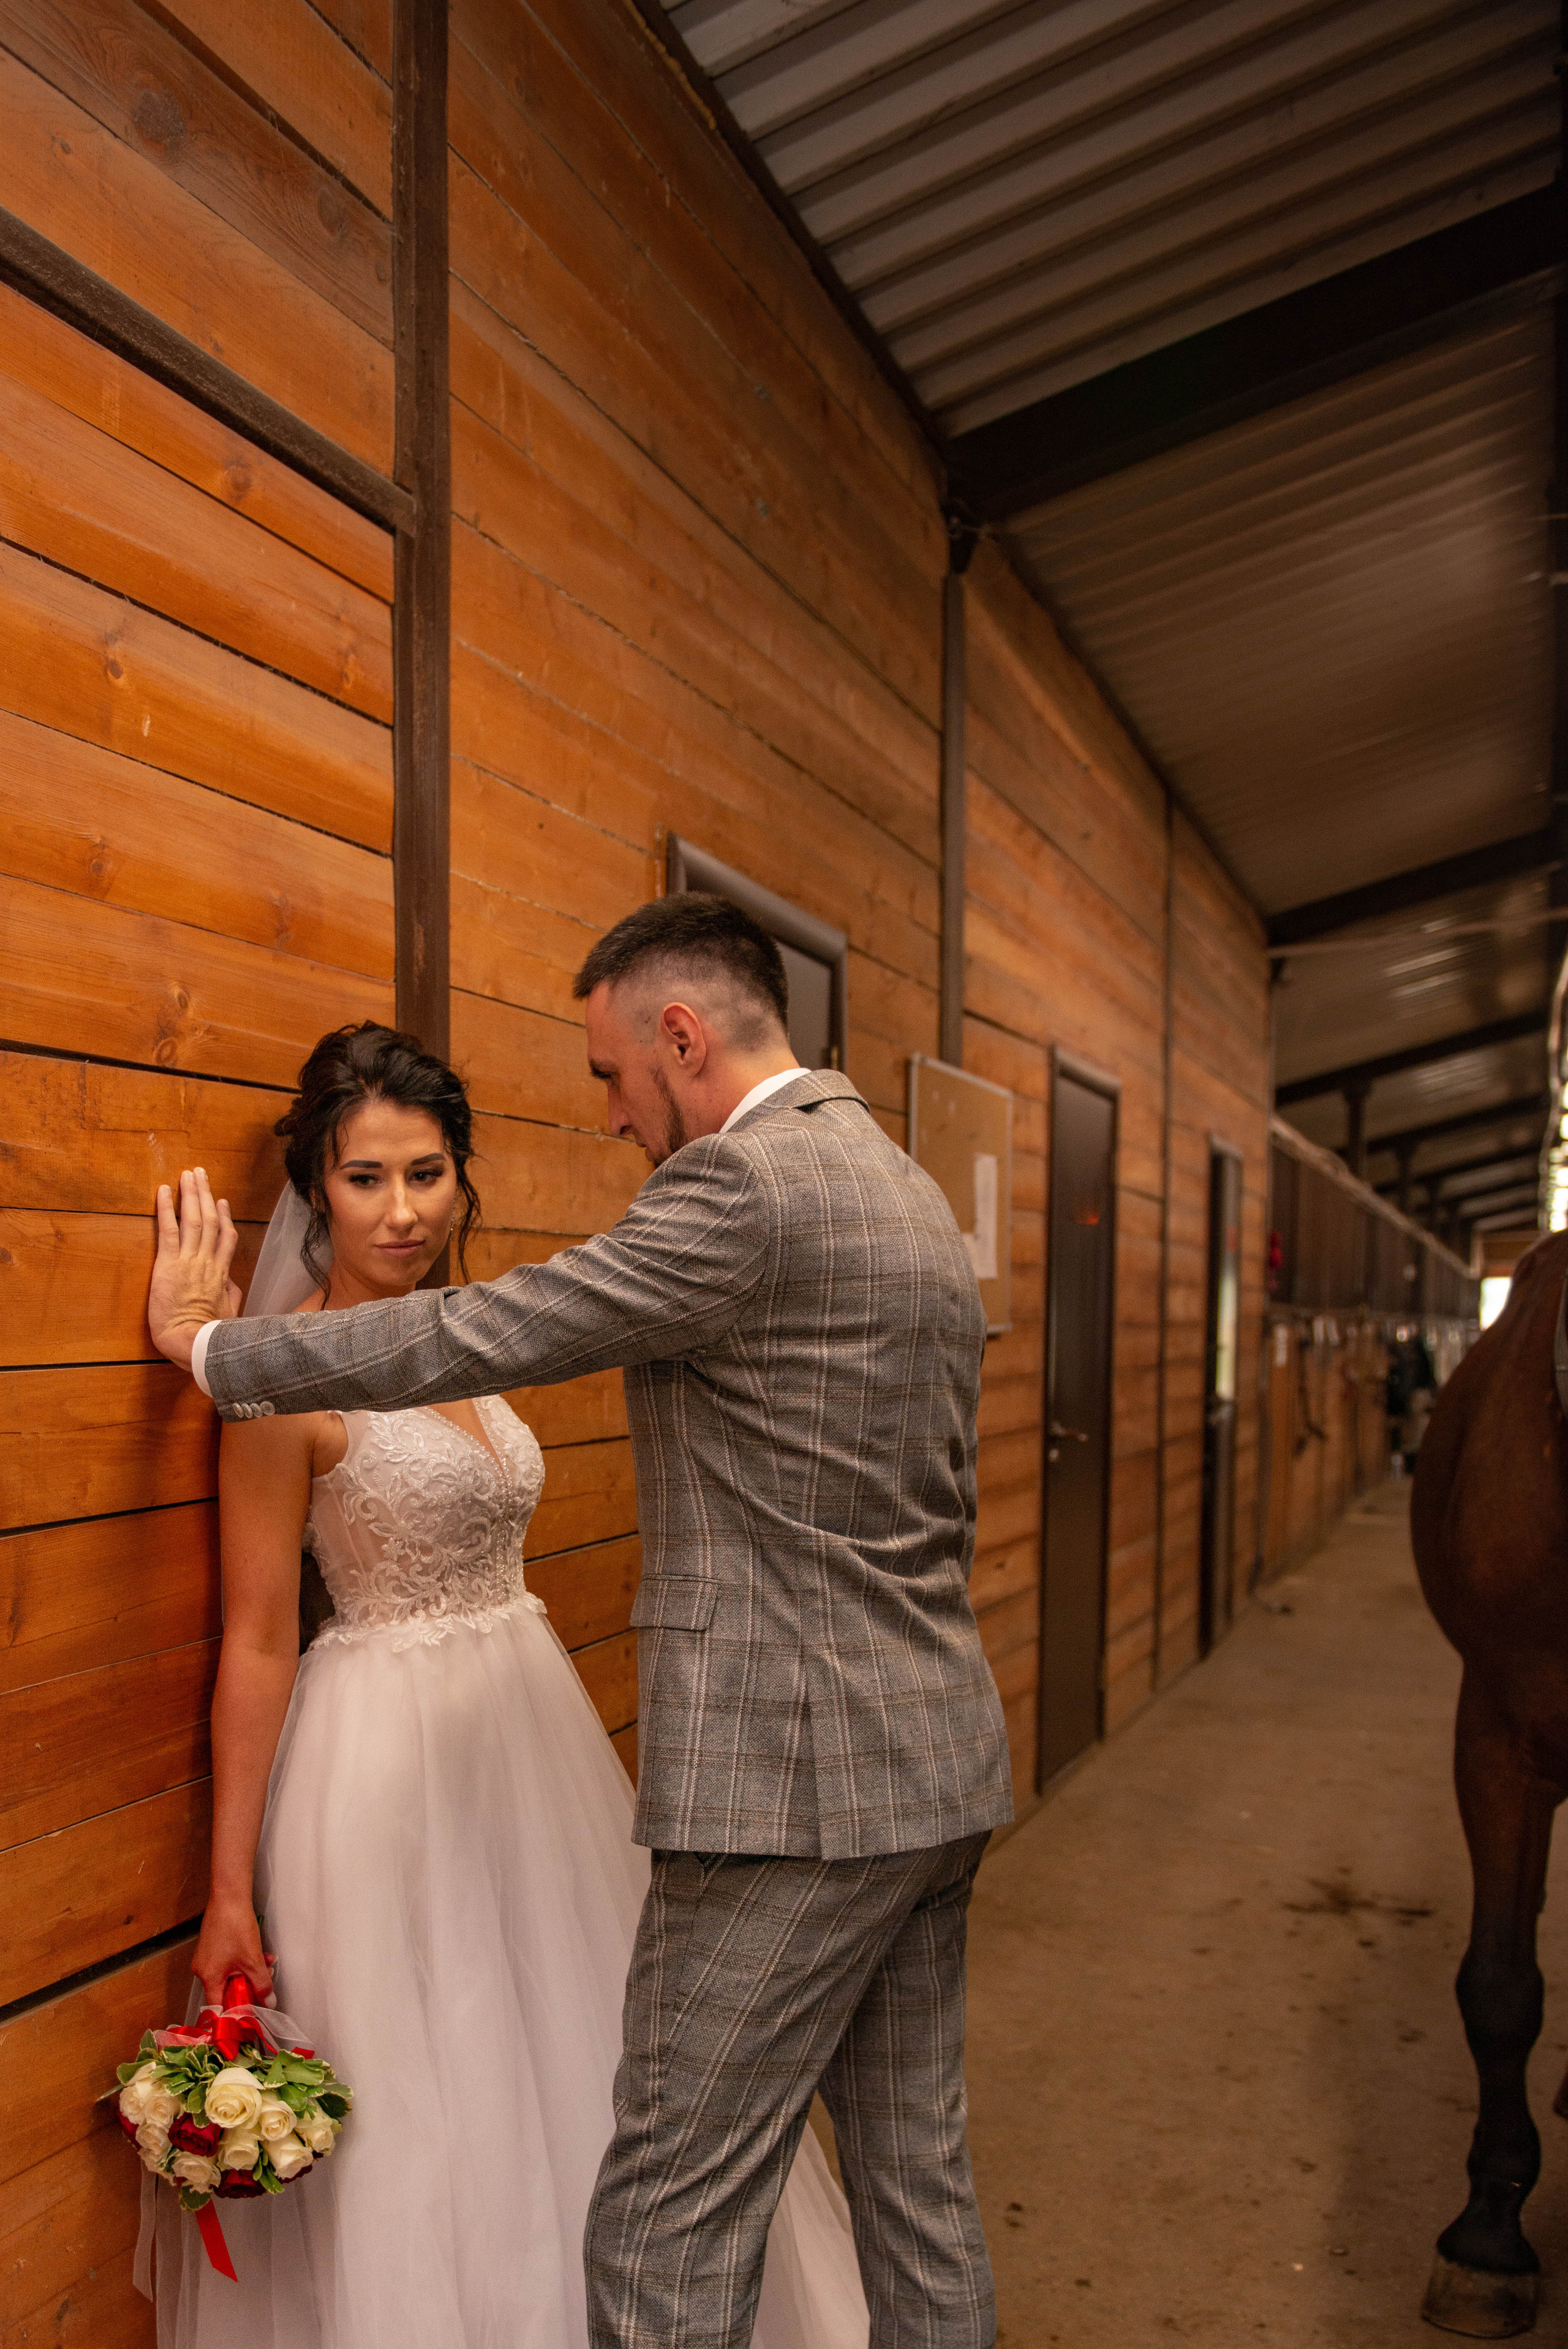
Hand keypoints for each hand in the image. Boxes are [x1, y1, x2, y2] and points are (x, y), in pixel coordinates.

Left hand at [150, 1168, 239, 1370]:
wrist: (194, 1343)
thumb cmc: (211, 1336)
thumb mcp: (230, 1313)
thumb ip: (230, 1294)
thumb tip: (231, 1283)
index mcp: (221, 1274)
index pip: (225, 1237)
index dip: (223, 1217)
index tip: (221, 1201)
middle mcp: (207, 1262)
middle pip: (210, 1220)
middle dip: (205, 1194)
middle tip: (200, 1174)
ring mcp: (189, 1261)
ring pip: (193, 1219)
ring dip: (191, 1194)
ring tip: (187, 1174)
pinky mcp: (169, 1264)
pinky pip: (168, 1230)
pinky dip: (166, 1209)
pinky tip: (163, 1191)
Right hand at [192, 1897, 276, 2008]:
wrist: (229, 1897)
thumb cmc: (236, 1927)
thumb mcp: (253, 1960)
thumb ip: (262, 1984)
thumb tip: (269, 2003)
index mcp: (208, 1977)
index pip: (218, 2006)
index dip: (234, 2012)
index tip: (248, 2015)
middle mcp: (202, 1969)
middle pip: (226, 1989)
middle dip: (249, 1986)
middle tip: (265, 1982)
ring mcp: (206, 1957)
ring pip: (231, 1973)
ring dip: (250, 1971)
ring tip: (268, 1963)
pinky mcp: (212, 1945)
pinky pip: (228, 1961)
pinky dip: (243, 1960)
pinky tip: (261, 1953)